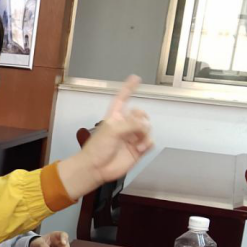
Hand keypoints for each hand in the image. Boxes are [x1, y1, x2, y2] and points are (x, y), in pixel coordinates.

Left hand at [58, 75, 152, 199]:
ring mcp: (131, 138)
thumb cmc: (97, 148)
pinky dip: (148, 143)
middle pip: (140, 114)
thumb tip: (144, 124)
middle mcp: (124, 126)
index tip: (135, 78)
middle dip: (142, 117)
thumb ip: (131, 124)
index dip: (128, 88)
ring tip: (137, 142)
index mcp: (114, 117)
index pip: (122, 99)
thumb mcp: (112, 130)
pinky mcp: (137, 149)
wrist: (96, 168)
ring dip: (145, 133)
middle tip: (139, 125)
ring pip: (147, 128)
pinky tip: (140, 148)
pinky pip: (150, 141)